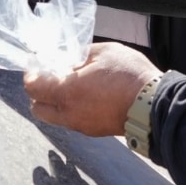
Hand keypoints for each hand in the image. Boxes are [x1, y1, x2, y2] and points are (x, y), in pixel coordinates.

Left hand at [24, 42, 161, 136]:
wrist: (154, 105)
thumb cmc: (129, 75)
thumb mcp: (104, 52)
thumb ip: (79, 54)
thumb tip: (68, 58)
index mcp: (66, 92)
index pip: (32, 87)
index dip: (32, 73)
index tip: (39, 64)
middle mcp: (68, 114)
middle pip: (37, 108)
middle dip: (39, 92)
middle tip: (52, 77)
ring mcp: (80, 126)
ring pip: (54, 117)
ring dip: (56, 103)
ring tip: (73, 86)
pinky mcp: (93, 132)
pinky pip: (72, 121)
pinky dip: (72, 110)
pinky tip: (88, 97)